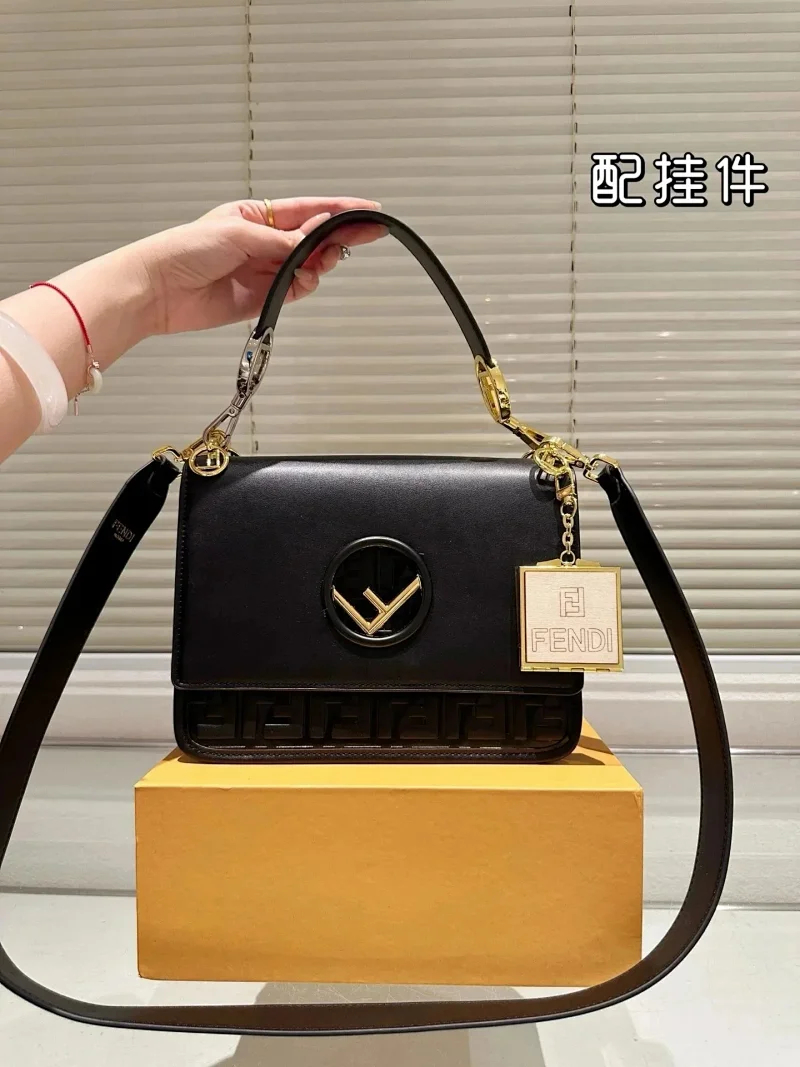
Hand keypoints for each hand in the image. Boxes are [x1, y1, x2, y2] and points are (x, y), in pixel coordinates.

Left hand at [136, 197, 384, 334]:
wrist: (158, 290)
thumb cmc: (184, 250)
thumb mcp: (238, 234)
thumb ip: (282, 240)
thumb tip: (316, 239)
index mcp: (257, 216)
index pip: (309, 210)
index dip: (341, 211)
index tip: (371, 212)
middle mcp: (264, 242)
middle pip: (314, 239)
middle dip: (339, 238)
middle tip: (363, 238)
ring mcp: (264, 271)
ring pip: (308, 267)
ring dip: (319, 265)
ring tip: (318, 265)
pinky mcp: (261, 298)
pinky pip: (294, 291)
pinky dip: (303, 287)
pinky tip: (302, 283)